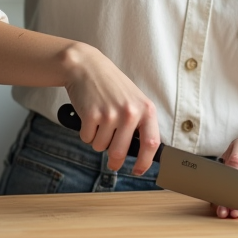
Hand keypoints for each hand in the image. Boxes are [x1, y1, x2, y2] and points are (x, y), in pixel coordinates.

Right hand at [62, 43, 160, 175]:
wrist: (87, 67)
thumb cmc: (112, 85)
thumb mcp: (134, 100)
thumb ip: (140, 123)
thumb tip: (143, 153)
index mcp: (146, 109)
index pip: (151, 143)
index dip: (145, 162)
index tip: (138, 170)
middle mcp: (130, 112)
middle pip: (120, 152)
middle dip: (114, 161)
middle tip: (111, 162)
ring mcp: (110, 114)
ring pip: (100, 146)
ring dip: (97, 140)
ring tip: (99, 121)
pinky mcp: (91, 115)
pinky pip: (87, 138)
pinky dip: (86, 132)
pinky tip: (89, 116)